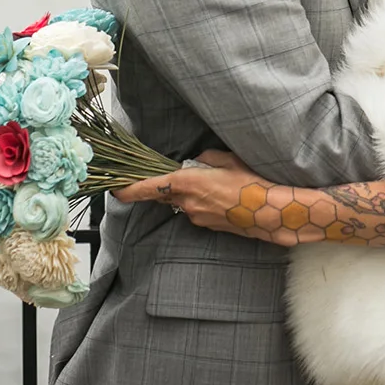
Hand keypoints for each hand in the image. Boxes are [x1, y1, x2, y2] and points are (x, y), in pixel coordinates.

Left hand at [115, 150, 279, 239]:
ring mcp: (196, 217)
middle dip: (168, 185)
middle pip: (165, 193)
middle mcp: (187, 203)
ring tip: (219, 186)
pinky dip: (203, 203)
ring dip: (191, 193)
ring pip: (183, 202)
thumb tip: (197, 161)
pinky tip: (224, 197)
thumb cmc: (251, 184)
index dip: (128, 190)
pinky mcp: (207, 226)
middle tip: (187, 174)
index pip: (148, 187)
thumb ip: (206, 158)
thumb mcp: (228, 160)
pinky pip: (197, 211)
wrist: (270, 213)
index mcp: (187, 183)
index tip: (114, 188)